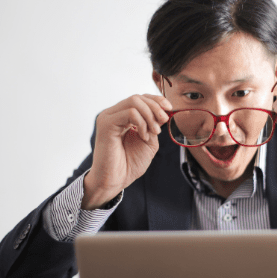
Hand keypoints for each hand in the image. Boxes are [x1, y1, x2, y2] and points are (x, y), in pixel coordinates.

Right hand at [82, 94, 171, 208]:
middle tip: (164, 121)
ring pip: (134, 101)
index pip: (140, 98)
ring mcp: (108, 117)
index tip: (170, 108)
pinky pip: (130, 113)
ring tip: (154, 132)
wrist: (116, 180)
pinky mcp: (106, 124)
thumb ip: (154, 125)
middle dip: (156, 107)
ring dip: (150, 115)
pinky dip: (142, 123)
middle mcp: (113, 114)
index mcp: (122, 117)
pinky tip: (143, 136)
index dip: (156, 100)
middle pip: (138, 97)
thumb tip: (163, 112)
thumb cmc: (129, 164)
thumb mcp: (149, 141)